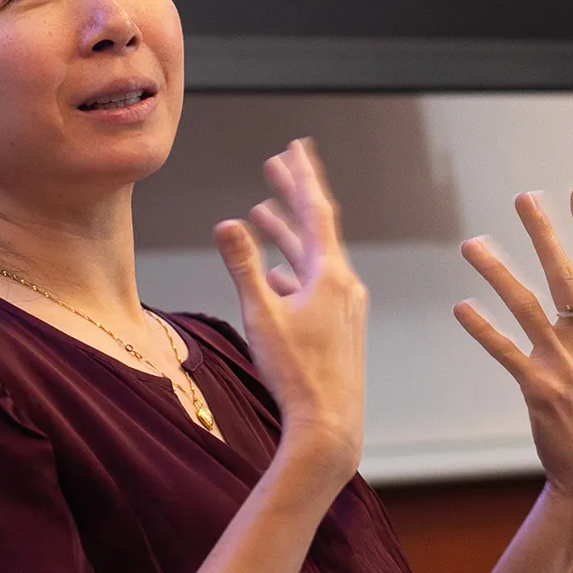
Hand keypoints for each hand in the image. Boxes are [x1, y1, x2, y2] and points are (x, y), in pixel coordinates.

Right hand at [214, 139, 366, 481]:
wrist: (330, 425)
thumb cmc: (296, 374)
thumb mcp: (262, 316)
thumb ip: (244, 268)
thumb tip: (227, 224)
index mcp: (331, 275)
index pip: (316, 211)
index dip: (303, 177)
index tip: (295, 146)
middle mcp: (344, 285)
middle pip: (316, 228)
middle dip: (294, 195)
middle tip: (278, 162)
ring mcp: (344, 307)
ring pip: (312, 259)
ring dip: (288, 234)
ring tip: (264, 210)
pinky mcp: (338, 327)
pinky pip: (313, 286)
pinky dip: (291, 271)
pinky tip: (274, 272)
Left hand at [454, 189, 572, 517]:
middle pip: (564, 276)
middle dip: (544, 234)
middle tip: (524, 197)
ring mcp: (563, 364)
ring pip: (527, 307)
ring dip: (497, 273)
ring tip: (472, 244)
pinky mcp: (539, 389)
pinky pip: (506, 352)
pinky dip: (483, 330)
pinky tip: (461, 308)